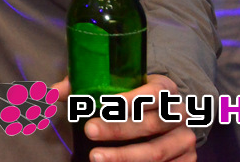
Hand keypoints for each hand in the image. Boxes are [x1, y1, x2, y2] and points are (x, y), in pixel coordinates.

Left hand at [54, 74, 196, 160]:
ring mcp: (184, 139)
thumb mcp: (117, 85)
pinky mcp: (187, 160)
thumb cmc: (135, 96)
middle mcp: (179, 114)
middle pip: (150, 124)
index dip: (129, 100)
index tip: (103, 104)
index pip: (151, 93)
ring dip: (125, 157)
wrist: (170, 113)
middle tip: (89, 130)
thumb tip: (52, 92)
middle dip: (118, 129)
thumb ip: (85, 85)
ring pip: (156, 152)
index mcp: (164, 88)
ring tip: (96, 157)